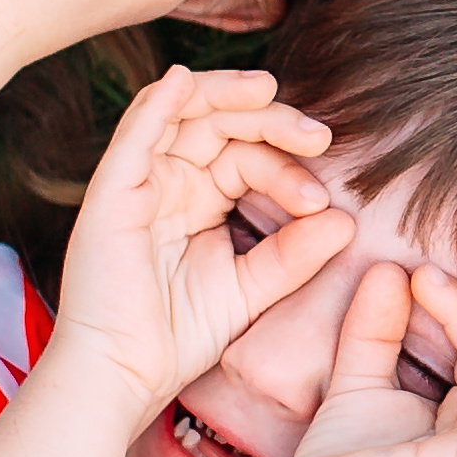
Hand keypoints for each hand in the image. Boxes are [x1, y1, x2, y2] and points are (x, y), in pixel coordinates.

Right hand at [44, 68, 349, 408]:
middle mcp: (167, 182)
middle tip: (319, 137)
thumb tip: (346, 219)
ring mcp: (137, 183)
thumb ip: (295, 254)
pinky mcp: (110, 193)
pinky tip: (185, 81)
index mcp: (197, 198)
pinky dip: (158, 103)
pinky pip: (134, 134)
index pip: (247, 156)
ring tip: (267, 89)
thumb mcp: (252, 288)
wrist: (127, 375)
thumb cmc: (180, 335)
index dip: (287, 167)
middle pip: (220, 123)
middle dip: (271, 120)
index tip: (322, 200)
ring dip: (223, 93)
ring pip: (180, 112)